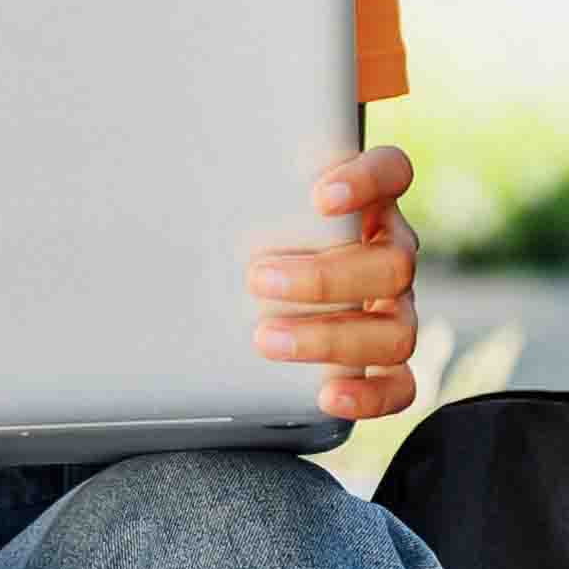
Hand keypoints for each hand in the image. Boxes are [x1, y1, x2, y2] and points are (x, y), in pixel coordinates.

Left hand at [255, 141, 425, 423]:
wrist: (253, 300)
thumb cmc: (251, 242)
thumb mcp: (245, 210)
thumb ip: (234, 194)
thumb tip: (169, 192)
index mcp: (367, 206)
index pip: (392, 172)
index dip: (367, 180)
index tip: (319, 198)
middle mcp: (388, 256)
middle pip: (393, 263)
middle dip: (323, 277)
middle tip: (257, 278)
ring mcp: (394, 311)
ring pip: (397, 330)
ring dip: (330, 337)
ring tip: (265, 338)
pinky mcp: (388, 364)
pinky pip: (399, 386)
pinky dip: (367, 396)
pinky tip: (326, 394)